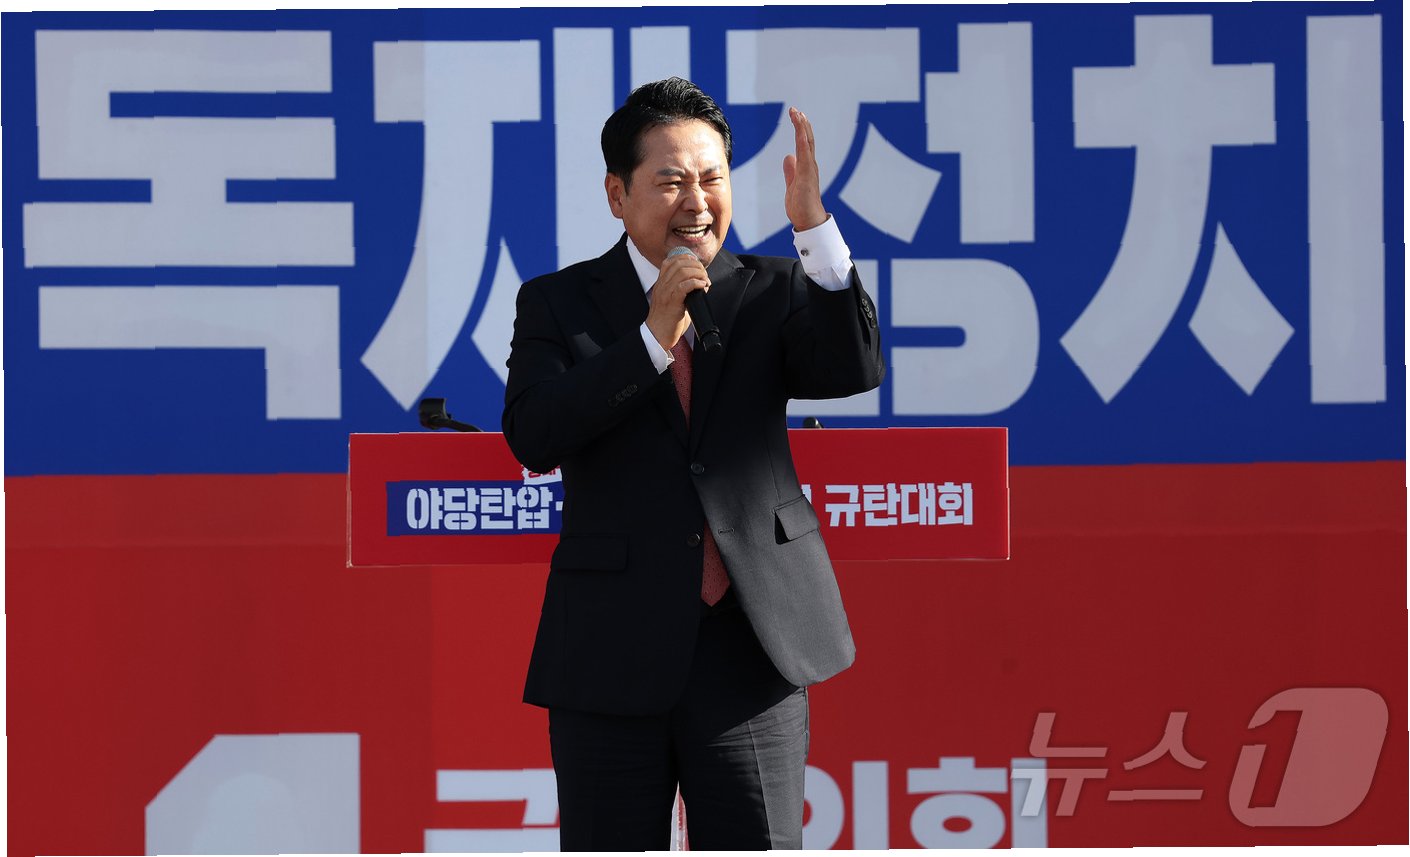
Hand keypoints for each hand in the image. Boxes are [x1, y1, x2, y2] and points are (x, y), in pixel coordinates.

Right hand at [645, 251, 709, 350]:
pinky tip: (702, 286)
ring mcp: (666, 293)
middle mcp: (662, 286)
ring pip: (682, 272)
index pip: (669, 261)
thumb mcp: (671, 300)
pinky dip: (696, 283)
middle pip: (678, 263)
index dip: (685, 258)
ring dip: (698, 273)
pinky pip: (684, 286)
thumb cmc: (666, 320)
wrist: (657, 335)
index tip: (696, 264)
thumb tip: (699, 286)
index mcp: (660, 284)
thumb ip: (681, 291)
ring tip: (705, 280)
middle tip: (704, 274)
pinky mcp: (672, 302)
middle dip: (695, 265)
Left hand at [782, 106, 827, 232]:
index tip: (795, 116)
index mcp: (806, 167)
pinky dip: (803, 140)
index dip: (800, 130)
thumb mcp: (792, 184)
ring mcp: (810, 169)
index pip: (804, 144)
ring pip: (807, 143)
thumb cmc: (802, 206)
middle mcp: (810, 165)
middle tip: (796, 110)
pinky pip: (805, 153)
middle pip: (807, 140)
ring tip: (798, 114)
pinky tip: (800, 130)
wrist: (809, 220)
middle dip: (802, 124)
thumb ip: (791, 171)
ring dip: (802, 127)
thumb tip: (788, 157)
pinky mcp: (807, 174)